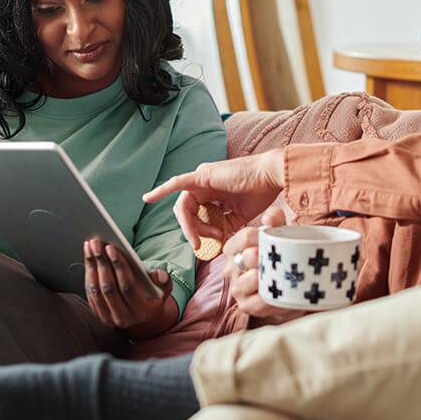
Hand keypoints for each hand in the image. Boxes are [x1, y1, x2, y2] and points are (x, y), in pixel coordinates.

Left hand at [83, 238, 177, 337]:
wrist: (142, 314)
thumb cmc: (153, 296)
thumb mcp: (163, 290)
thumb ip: (164, 282)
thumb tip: (159, 275)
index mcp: (141, 311)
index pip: (127, 287)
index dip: (118, 266)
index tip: (110, 248)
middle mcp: (123, 317)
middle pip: (108, 287)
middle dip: (101, 263)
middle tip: (96, 243)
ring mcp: (108, 317)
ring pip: (95, 289)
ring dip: (91, 265)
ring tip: (90, 246)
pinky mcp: (97, 312)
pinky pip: (89, 291)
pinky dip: (88, 272)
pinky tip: (88, 256)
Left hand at [143, 149, 285, 250]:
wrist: (272, 177)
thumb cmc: (261, 192)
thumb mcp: (240, 216)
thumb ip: (226, 226)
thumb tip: (218, 241)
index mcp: (213, 192)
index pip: (196, 214)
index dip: (201, 230)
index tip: (215, 241)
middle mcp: (204, 183)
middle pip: (187, 212)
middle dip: (194, 231)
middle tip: (204, 243)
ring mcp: (202, 177)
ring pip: (184, 206)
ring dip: (190, 226)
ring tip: (203, 238)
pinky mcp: (202, 176)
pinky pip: (177, 183)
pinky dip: (161, 189)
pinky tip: (147, 198)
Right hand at [221, 207, 304, 323]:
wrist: (287, 286)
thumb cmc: (279, 257)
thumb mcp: (278, 234)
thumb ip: (274, 219)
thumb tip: (270, 219)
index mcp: (233, 248)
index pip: (245, 237)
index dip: (264, 236)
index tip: (277, 238)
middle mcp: (230, 268)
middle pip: (251, 256)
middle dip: (269, 255)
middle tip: (285, 257)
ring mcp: (237, 288)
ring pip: (254, 278)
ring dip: (271, 275)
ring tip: (285, 273)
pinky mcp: (246, 306)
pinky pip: (260, 301)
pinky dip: (273, 296)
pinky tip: (283, 291)